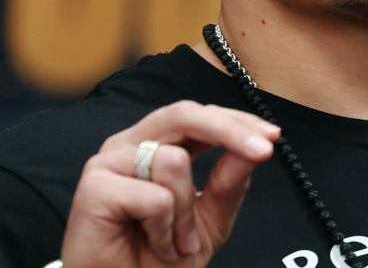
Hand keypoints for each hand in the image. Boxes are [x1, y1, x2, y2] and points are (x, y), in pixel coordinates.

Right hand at [60, 100, 280, 267]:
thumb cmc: (157, 260)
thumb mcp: (210, 220)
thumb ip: (229, 183)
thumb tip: (256, 148)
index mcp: (156, 144)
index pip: (199, 116)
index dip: (236, 120)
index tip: (272, 135)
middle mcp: (131, 144)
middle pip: (184, 114)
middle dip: (229, 131)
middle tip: (262, 151)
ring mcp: (109, 161)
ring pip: (173, 161)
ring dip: (187, 214)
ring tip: (178, 242)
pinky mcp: (95, 187)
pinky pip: (155, 197)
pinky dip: (166, 229)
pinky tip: (157, 244)